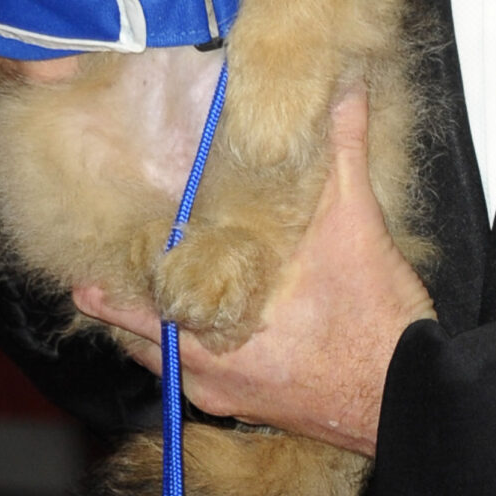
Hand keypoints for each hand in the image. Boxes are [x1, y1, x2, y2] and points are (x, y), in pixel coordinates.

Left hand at [73, 89, 434, 455]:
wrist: (410, 396)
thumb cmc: (376, 318)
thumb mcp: (358, 222)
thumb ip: (343, 148)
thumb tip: (343, 83)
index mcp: (218, 324)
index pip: (141, 309)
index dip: (112, 293)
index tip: (86, 280)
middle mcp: (211, 369)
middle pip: (145, 345)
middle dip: (128, 316)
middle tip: (100, 293)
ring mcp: (230, 397)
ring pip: (171, 370)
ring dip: (161, 342)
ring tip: (152, 313)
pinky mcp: (255, 413)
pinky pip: (204, 388)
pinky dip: (198, 363)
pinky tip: (211, 341)